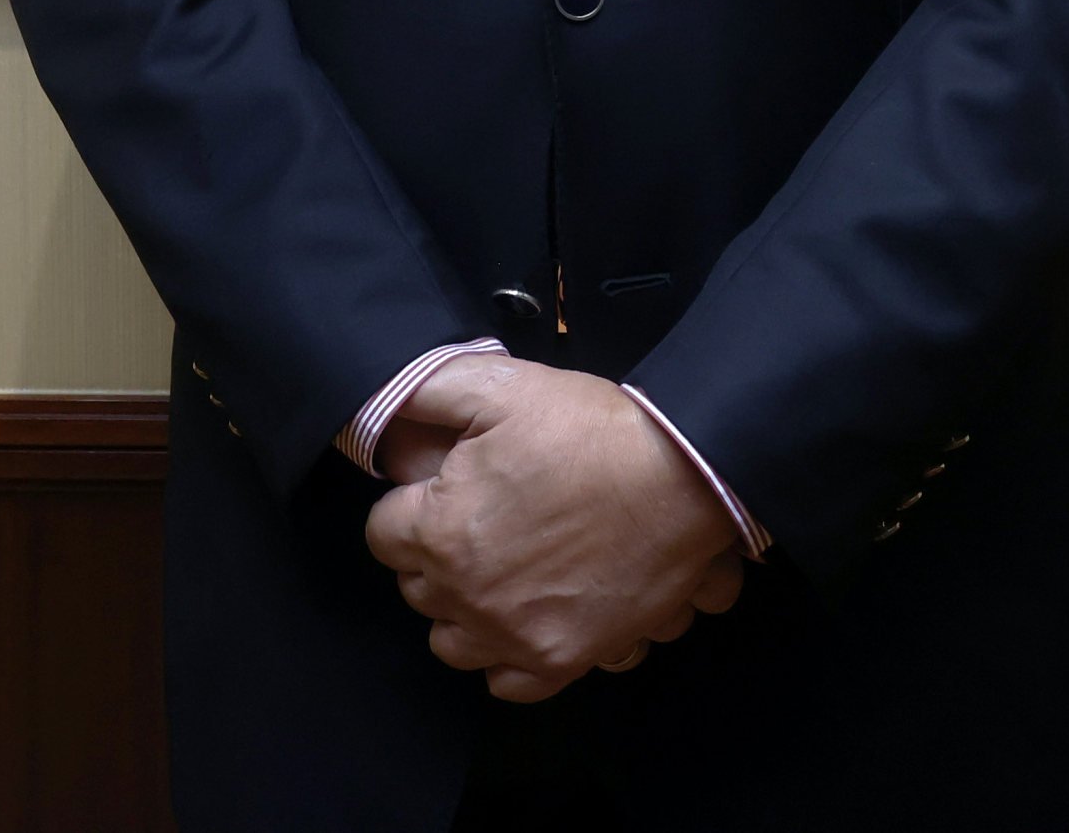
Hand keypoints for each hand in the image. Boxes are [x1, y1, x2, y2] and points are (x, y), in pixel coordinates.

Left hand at [362, 357, 746, 699]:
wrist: (684, 475)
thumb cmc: (593, 430)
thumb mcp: (500, 386)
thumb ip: (426, 392)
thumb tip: (384, 412)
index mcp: (442, 530)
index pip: (384, 533)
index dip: (412, 504)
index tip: (443, 489)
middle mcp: (469, 595)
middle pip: (416, 589)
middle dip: (436, 554)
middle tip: (480, 518)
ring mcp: (516, 636)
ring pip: (452, 643)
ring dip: (464, 609)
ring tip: (500, 569)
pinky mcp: (563, 659)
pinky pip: (508, 684)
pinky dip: (508, 657)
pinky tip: (525, 618)